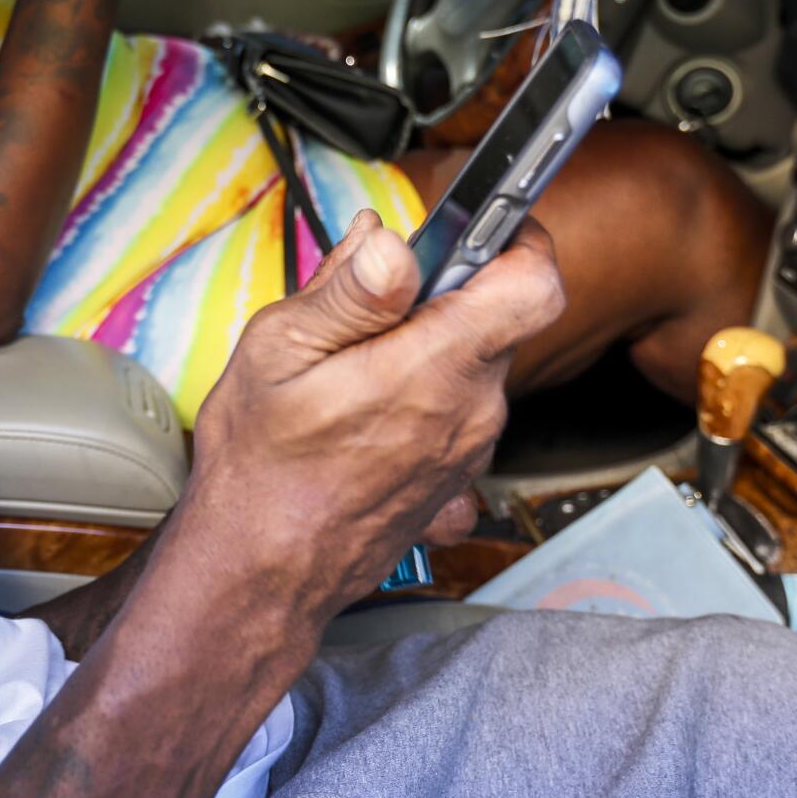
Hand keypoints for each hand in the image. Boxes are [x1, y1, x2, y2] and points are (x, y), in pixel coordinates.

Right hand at [182, 211, 566, 627]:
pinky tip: (367, 412)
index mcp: (435, 367)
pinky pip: (459, 413)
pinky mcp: (458, 478)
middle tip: (369, 307)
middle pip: (496, 320)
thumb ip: (347, 290)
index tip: (478, 227)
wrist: (261, 570)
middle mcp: (472, 411)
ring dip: (427, 350)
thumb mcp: (279, 351)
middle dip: (442, 297)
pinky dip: (424, 398)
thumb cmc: (261, 466)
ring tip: (353, 368)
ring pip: (475, 366)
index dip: (519, 240)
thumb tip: (390, 238)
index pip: (535, 284)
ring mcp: (470, 450)